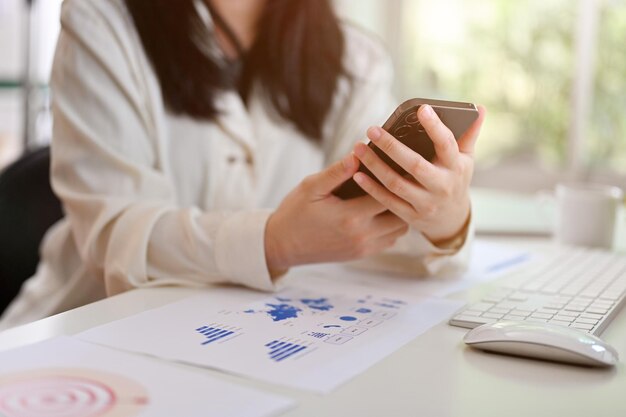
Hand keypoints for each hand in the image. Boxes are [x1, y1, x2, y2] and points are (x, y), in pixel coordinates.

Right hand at [265, 154, 408, 274]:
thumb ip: (336, 172)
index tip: (401, 164)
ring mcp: (363, 248)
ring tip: (393, 194)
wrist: (281, 245)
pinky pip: (389, 241)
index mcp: (350, 216)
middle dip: (403, 196)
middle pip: (401, 215)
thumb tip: (358, 154)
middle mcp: (362, 235)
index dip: (396, 178)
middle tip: (402, 178)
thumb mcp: (311, 187)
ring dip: (399, 213)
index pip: (387, 195)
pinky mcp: (361, 254)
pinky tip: (381, 212)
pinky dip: (391, 227)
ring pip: (399, 231)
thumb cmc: (295, 212)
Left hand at [352, 104, 485, 243]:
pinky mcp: (410, 216)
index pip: (447, 144)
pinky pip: (387, 201)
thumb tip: (480, 108)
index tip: (422, 109)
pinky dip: (371, 188)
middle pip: (415, 165)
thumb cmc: (455, 179)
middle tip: (372, 128)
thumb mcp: (465, 159)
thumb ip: (469, 134)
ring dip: (375, 165)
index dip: (435, 127)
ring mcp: (425, 203)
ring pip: (396, 183)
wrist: (451, 219)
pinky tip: (357, 173)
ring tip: (358, 147)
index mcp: (456, 167)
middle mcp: (441, 186)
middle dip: (392, 146)